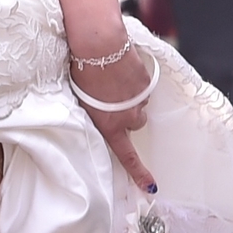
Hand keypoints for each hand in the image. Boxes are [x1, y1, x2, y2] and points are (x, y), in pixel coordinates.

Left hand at [67, 38, 158, 193]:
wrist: (100, 46)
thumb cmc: (83, 72)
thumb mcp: (81, 100)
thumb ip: (94, 114)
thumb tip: (100, 115)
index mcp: (111, 125)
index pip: (127, 156)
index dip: (139, 173)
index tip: (150, 187)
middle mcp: (129, 116)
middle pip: (136, 123)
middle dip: (128, 115)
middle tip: (112, 100)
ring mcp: (140, 99)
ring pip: (139, 104)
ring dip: (130, 97)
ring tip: (113, 80)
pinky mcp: (146, 81)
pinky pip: (143, 86)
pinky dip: (134, 81)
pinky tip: (120, 70)